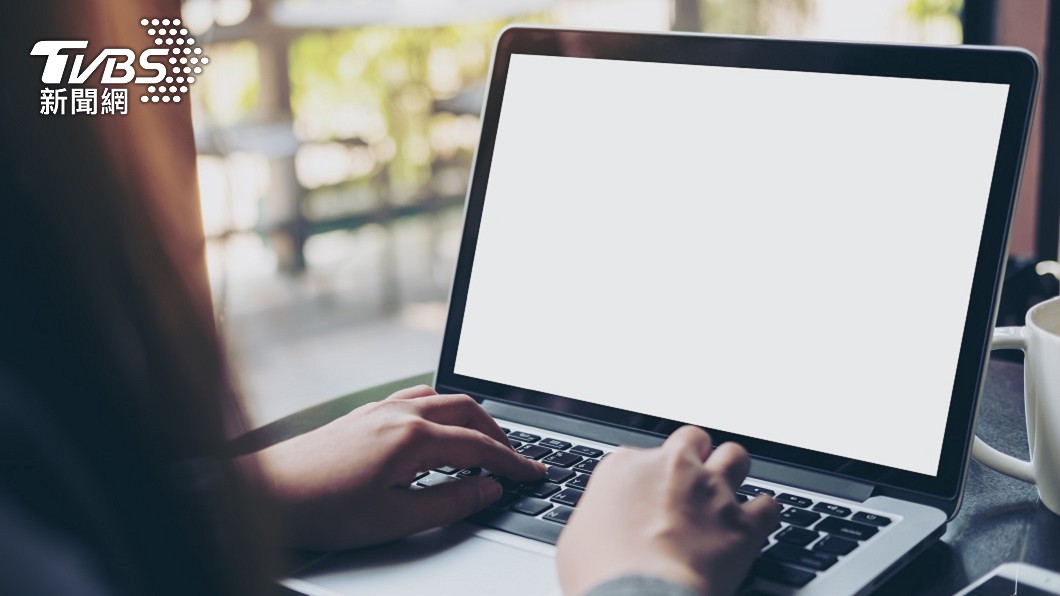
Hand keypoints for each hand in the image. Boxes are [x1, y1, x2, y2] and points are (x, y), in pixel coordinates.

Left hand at [256, 385, 545, 549]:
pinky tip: (435, 428)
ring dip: (470, 417)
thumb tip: (488, 488)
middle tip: (514, 459)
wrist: (265, 492)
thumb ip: (450, 501)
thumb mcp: (395, 518)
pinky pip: (415, 398)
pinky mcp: (363, 414)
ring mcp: (378, 409)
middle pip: (467, 410)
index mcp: (412, 438)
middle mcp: (398, 413)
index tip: (533, 473)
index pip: (479, 446)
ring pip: (441, 399)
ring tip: (482, 442)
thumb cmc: (323, 509)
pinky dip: (440, 410)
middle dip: (498, 433)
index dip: (512, 462)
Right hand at [556, 426, 779, 595]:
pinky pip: (769, 506)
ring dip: (733, 472)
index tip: (646, 495)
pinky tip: (756, 524)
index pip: (640, 455)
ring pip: (736, 456)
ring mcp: (710, 491)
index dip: (646, 477)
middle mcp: (671, 468)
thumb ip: (597, 517)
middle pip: (692, 439)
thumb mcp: (576, 538)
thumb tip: (602, 528)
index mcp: (626, 468)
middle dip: (694, 456)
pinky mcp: (743, 522)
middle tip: (690, 481)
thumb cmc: (600, 573)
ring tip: (727, 492)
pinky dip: (764, 514)